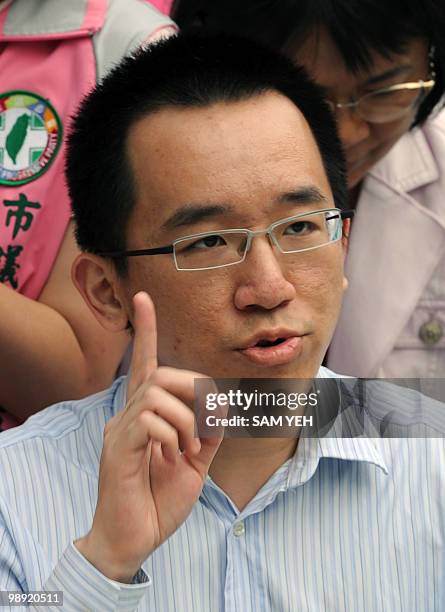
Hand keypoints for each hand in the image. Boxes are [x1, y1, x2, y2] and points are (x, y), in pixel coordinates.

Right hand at [75, 292, 222, 581]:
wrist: (135, 540)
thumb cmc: (160, 500)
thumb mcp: (196, 463)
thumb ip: (210, 432)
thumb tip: (224, 403)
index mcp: (145, 414)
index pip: (145, 364)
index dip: (145, 331)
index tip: (144, 298)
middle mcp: (127, 415)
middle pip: (161, 374)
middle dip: (194, 390)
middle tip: (209, 424)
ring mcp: (120, 431)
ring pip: (156, 392)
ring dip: (188, 418)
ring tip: (193, 449)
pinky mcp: (118, 449)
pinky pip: (150, 419)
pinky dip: (175, 433)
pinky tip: (178, 455)